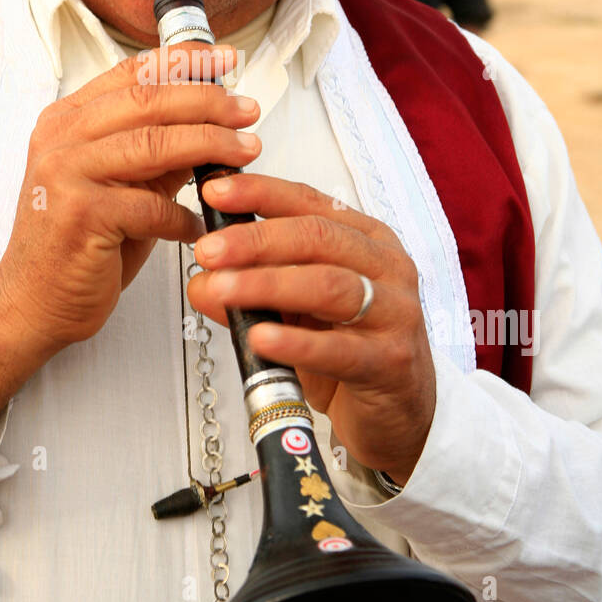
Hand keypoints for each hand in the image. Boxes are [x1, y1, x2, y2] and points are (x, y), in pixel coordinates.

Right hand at [0, 45, 260, 372]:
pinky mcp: (80, 214)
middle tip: (247, 110)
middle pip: (148, 100)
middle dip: (208, 101)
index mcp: (66, 120)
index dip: (183, 61)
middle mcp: (60, 138)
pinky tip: (198, 227)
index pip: (131, 73)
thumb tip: (212, 126)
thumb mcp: (118, 188)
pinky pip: (151, 206)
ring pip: (154, 144)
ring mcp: (65, 173)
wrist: (30, 305)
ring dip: (210, 146)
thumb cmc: (76, 247)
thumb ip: (156, 156)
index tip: (224, 59)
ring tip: (246, 152)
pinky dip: (184, 216)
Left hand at [188, 174, 435, 485]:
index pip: (308, 203)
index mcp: (365, 238)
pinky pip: (338, 348)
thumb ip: (253, 291)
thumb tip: (202, 280)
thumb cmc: (351, 347)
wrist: (399, 411)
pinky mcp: (390, 361)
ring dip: (267, 284)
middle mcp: (385, 266)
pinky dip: (295, 341)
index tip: (213, 191)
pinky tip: (260, 337)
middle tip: (209, 249)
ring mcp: (394, 312)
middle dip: (255, 239)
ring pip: (327, 285)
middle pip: (317, 237)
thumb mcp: (297, 311)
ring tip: (222, 289)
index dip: (259, 193)